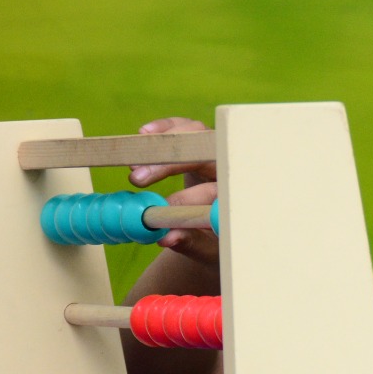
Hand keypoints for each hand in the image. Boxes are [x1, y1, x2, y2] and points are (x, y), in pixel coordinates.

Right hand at [128, 117, 218, 264]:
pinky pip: (186, 126)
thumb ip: (189, 242)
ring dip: (163, 145)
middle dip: (169, 165)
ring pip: (196, 134)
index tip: (160, 207)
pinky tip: (144, 133)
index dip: (188, 198)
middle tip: (136, 179)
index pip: (216, 192)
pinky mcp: (202, 140)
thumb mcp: (207, 248)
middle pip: (205, 156)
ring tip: (135, 163)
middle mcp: (230, 169)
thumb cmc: (217, 241)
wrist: (220, 227)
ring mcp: (218, 150)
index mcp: (237, 196)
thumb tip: (166, 238)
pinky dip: (165, 127)